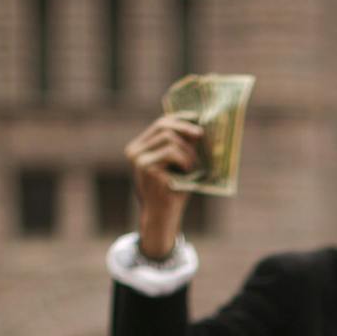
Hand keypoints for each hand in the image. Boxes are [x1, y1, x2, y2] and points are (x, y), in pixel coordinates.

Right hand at [125, 115, 203, 258]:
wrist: (163, 217)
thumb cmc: (172, 191)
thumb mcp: (177, 164)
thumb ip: (181, 146)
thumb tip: (198, 127)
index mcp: (139, 147)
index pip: (160, 124)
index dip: (180, 119)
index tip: (197, 118)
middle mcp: (135, 151)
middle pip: (163, 126)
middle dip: (185, 129)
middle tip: (201, 135)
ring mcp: (139, 158)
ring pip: (169, 138)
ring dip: (187, 150)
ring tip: (192, 165)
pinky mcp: (147, 167)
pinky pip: (171, 152)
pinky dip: (184, 160)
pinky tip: (187, 171)